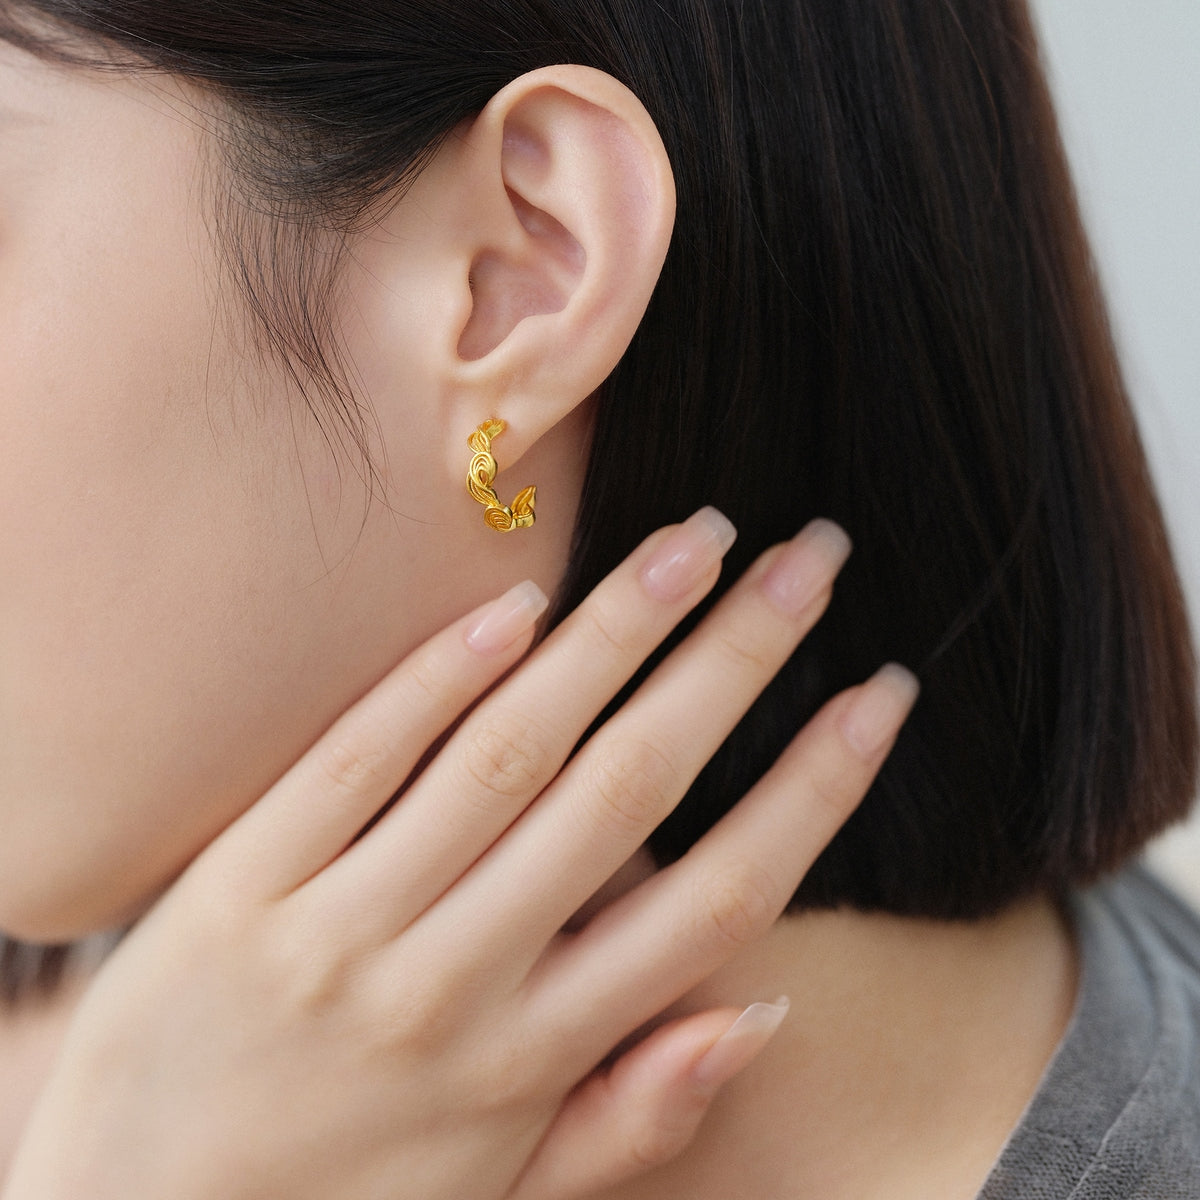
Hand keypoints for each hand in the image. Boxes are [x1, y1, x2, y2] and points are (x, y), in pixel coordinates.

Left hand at [3, 510, 916, 1199]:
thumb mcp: (507, 1193)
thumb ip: (634, 1111)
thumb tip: (760, 1010)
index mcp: (535, 1055)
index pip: (714, 897)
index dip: (812, 788)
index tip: (879, 694)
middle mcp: (457, 981)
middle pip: (628, 790)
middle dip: (735, 663)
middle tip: (807, 563)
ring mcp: (345, 929)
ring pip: (506, 756)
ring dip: (613, 638)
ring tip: (694, 545)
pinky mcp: (243, 889)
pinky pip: (356, 761)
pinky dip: (442, 676)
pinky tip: (518, 606)